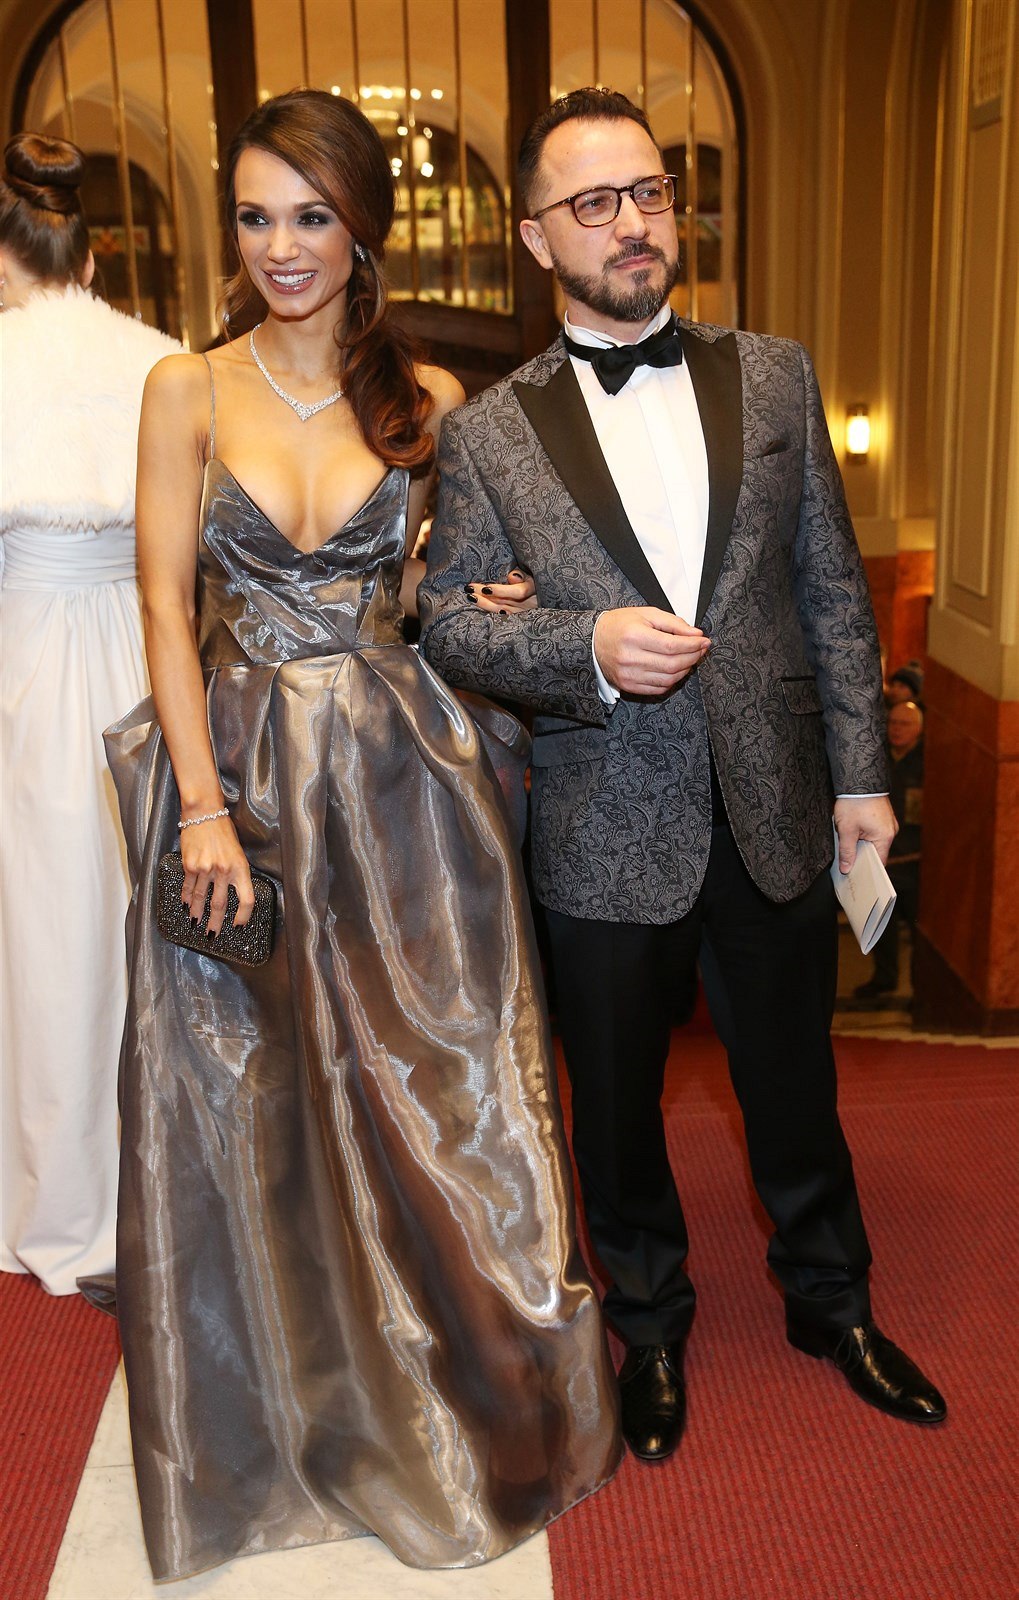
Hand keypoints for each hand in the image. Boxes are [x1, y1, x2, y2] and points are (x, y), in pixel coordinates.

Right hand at [179, 813, 254, 934]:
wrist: (204, 813)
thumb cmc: (223, 830)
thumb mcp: (237, 852)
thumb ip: (235, 872)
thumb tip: (232, 893)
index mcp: (240, 867)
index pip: (247, 899)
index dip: (244, 916)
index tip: (239, 925)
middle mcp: (223, 870)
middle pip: (220, 904)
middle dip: (216, 923)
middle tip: (213, 935)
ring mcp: (205, 869)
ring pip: (201, 899)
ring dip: (198, 914)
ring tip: (196, 924)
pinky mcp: (190, 865)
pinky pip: (189, 887)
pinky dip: (187, 898)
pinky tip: (186, 906)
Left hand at [466, 567, 537, 613]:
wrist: (541, 596)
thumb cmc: (535, 580)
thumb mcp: (532, 574)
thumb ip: (522, 575)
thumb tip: (512, 576)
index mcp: (532, 589)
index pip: (518, 592)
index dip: (502, 591)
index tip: (486, 589)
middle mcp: (528, 604)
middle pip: (504, 601)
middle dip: (485, 596)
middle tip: (469, 589)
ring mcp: (522, 613)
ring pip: (500, 610)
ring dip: (484, 604)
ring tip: (470, 597)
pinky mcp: (516, 618)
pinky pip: (501, 617)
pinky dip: (490, 613)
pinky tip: (478, 610)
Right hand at [593, 607, 708, 694]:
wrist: (593, 641)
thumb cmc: (619, 625)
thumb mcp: (646, 614)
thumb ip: (673, 623)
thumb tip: (696, 634)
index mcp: (634, 635)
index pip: (672, 645)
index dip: (693, 645)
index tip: (704, 641)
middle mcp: (630, 657)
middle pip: (672, 664)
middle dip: (693, 657)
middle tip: (700, 649)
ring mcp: (628, 675)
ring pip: (668, 679)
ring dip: (685, 670)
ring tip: (690, 659)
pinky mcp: (628, 686)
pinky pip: (658, 689)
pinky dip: (672, 681)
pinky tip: (676, 670)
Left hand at [833, 796, 897, 870]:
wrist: (859, 778)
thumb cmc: (854, 803)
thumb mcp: (846, 830)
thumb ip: (847, 852)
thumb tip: (847, 868)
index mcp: (885, 837)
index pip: (878, 862)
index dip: (866, 869)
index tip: (855, 875)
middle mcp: (891, 831)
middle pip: (875, 851)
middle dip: (861, 855)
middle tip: (847, 860)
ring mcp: (888, 823)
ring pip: (874, 841)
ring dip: (861, 843)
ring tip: (848, 841)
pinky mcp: (884, 816)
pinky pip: (874, 831)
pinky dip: (864, 834)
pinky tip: (853, 830)